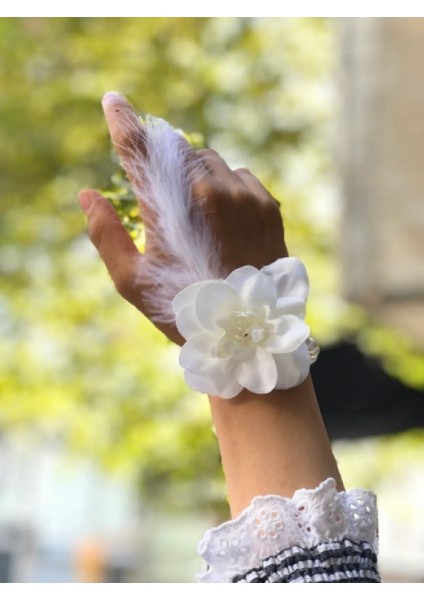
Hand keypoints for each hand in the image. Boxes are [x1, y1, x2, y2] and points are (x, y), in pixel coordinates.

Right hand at [79, 92, 287, 344]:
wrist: (248, 331)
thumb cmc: (183, 308)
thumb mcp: (133, 281)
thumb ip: (106, 235)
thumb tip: (87, 194)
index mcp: (169, 208)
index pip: (140, 150)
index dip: (124, 122)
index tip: (113, 100)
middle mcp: (208, 191)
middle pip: (178, 151)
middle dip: (165, 162)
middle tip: (166, 196)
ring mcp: (243, 195)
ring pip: (211, 161)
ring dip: (197, 174)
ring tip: (196, 215)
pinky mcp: (267, 204)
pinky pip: (241, 175)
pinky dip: (227, 185)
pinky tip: (224, 217)